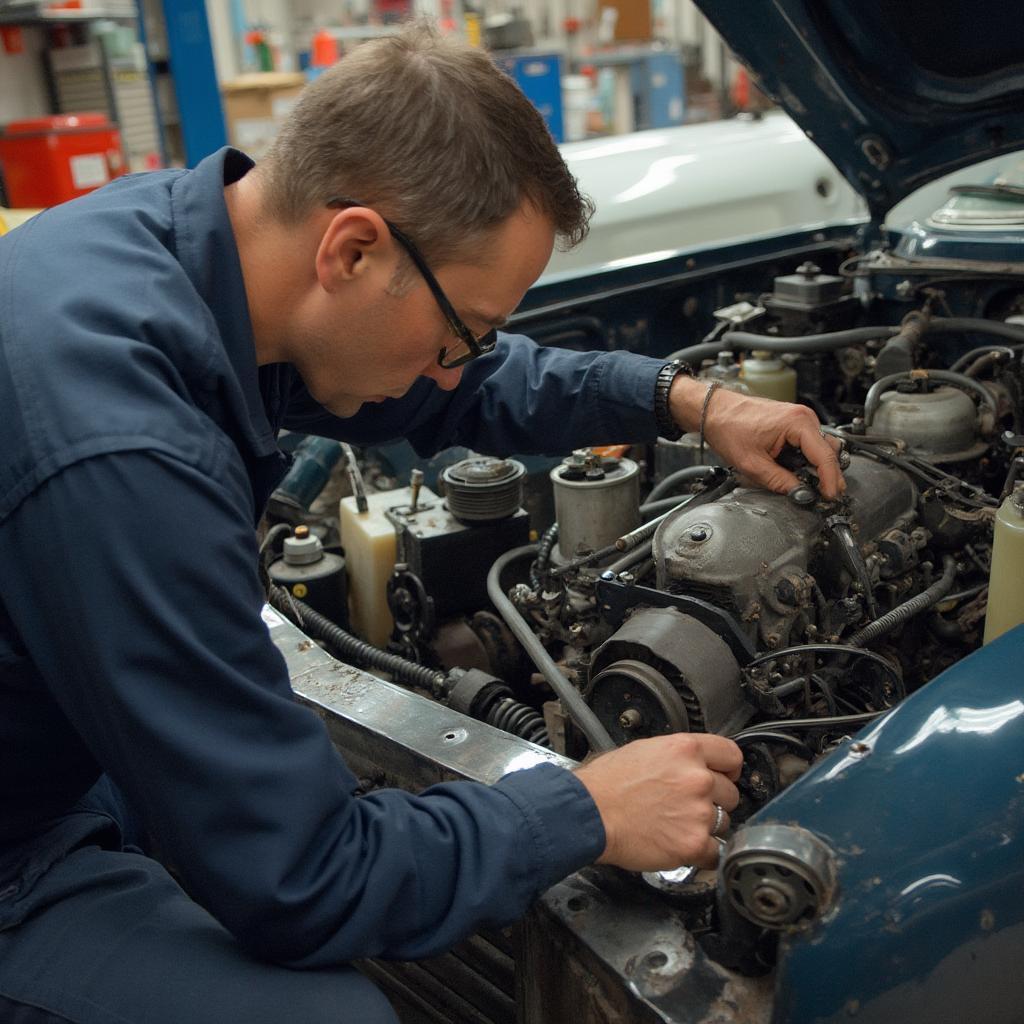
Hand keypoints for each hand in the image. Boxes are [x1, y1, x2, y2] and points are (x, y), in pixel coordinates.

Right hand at [574, 733, 742, 871]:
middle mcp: (697, 778)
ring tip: (676, 826)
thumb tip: (691, 765)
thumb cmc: (604, 784)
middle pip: (730, 792)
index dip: (729, 769)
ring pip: (723, 822)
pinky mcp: (693, 843)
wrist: (588, 814)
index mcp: (685, 749)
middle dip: (713, 801)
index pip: (731, 755)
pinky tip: (681, 846)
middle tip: (687, 806)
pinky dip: (701, 854)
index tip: (725, 776)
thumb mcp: (643, 751)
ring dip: (706, 826)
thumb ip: (676, 757)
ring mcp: (698, 812)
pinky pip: (715, 853)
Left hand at [668, 376, 845, 498]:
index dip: (831, 480)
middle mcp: (803, 417)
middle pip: (829, 452)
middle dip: (829, 475)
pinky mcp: (793, 423)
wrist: (713, 411)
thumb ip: (779, 482)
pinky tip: (798, 472)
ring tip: (809, 486)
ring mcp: (800, 418)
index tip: (831, 497)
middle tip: (825, 497)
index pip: (825, 456)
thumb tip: (801, 495)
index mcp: (797, 423)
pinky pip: (810, 444)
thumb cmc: (728, 428)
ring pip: (821, 448)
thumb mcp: (752, 464)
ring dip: (818, 468)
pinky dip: (808, 459)